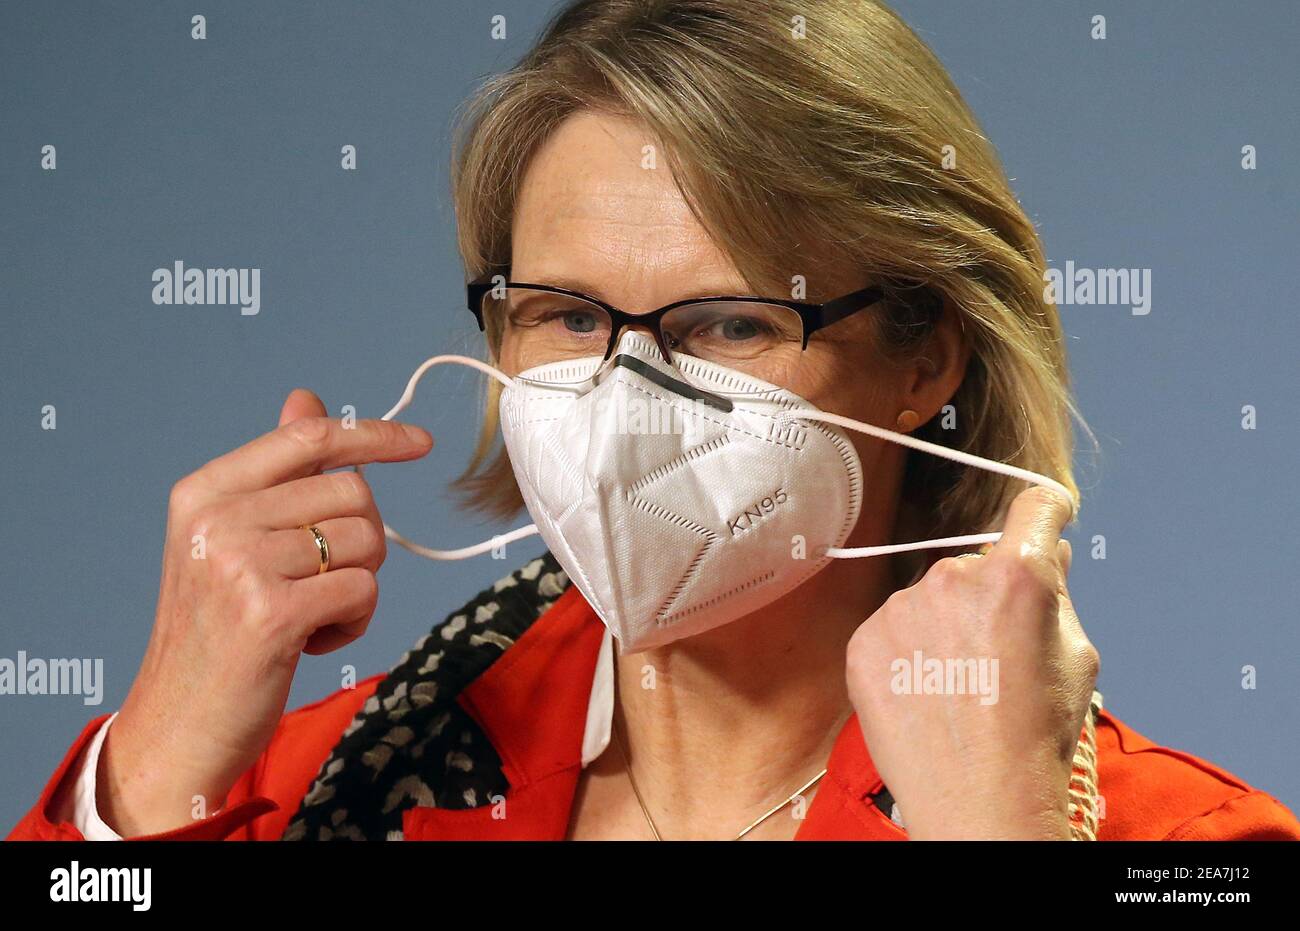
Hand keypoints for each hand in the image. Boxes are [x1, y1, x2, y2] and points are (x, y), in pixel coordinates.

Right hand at [96, 390, 432, 835]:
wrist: (177, 725)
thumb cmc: (215, 632)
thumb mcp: (231, 539)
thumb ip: (276, 472)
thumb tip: (306, 399)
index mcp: (204, 491)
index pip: (309, 436)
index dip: (374, 434)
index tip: (419, 442)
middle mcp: (217, 519)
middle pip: (353, 492)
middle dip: (362, 539)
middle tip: (321, 581)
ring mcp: (241, 564)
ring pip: (366, 542)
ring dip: (357, 586)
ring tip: (307, 615)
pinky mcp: (272, 613)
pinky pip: (363, 590)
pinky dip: (353, 622)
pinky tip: (309, 643)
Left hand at [845, 486, 1098, 839]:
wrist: (977, 801)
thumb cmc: (1035, 736)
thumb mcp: (1076, 659)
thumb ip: (1058, 595)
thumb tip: (1049, 552)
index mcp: (1016, 577)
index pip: (1033, 509)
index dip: (1047, 511)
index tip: (1048, 513)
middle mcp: (952, 578)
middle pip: (976, 567)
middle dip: (989, 597)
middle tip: (998, 657)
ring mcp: (901, 608)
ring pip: (930, 600)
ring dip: (943, 627)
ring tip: (959, 687)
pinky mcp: (864, 640)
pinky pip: (892, 630)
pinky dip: (907, 654)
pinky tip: (926, 694)